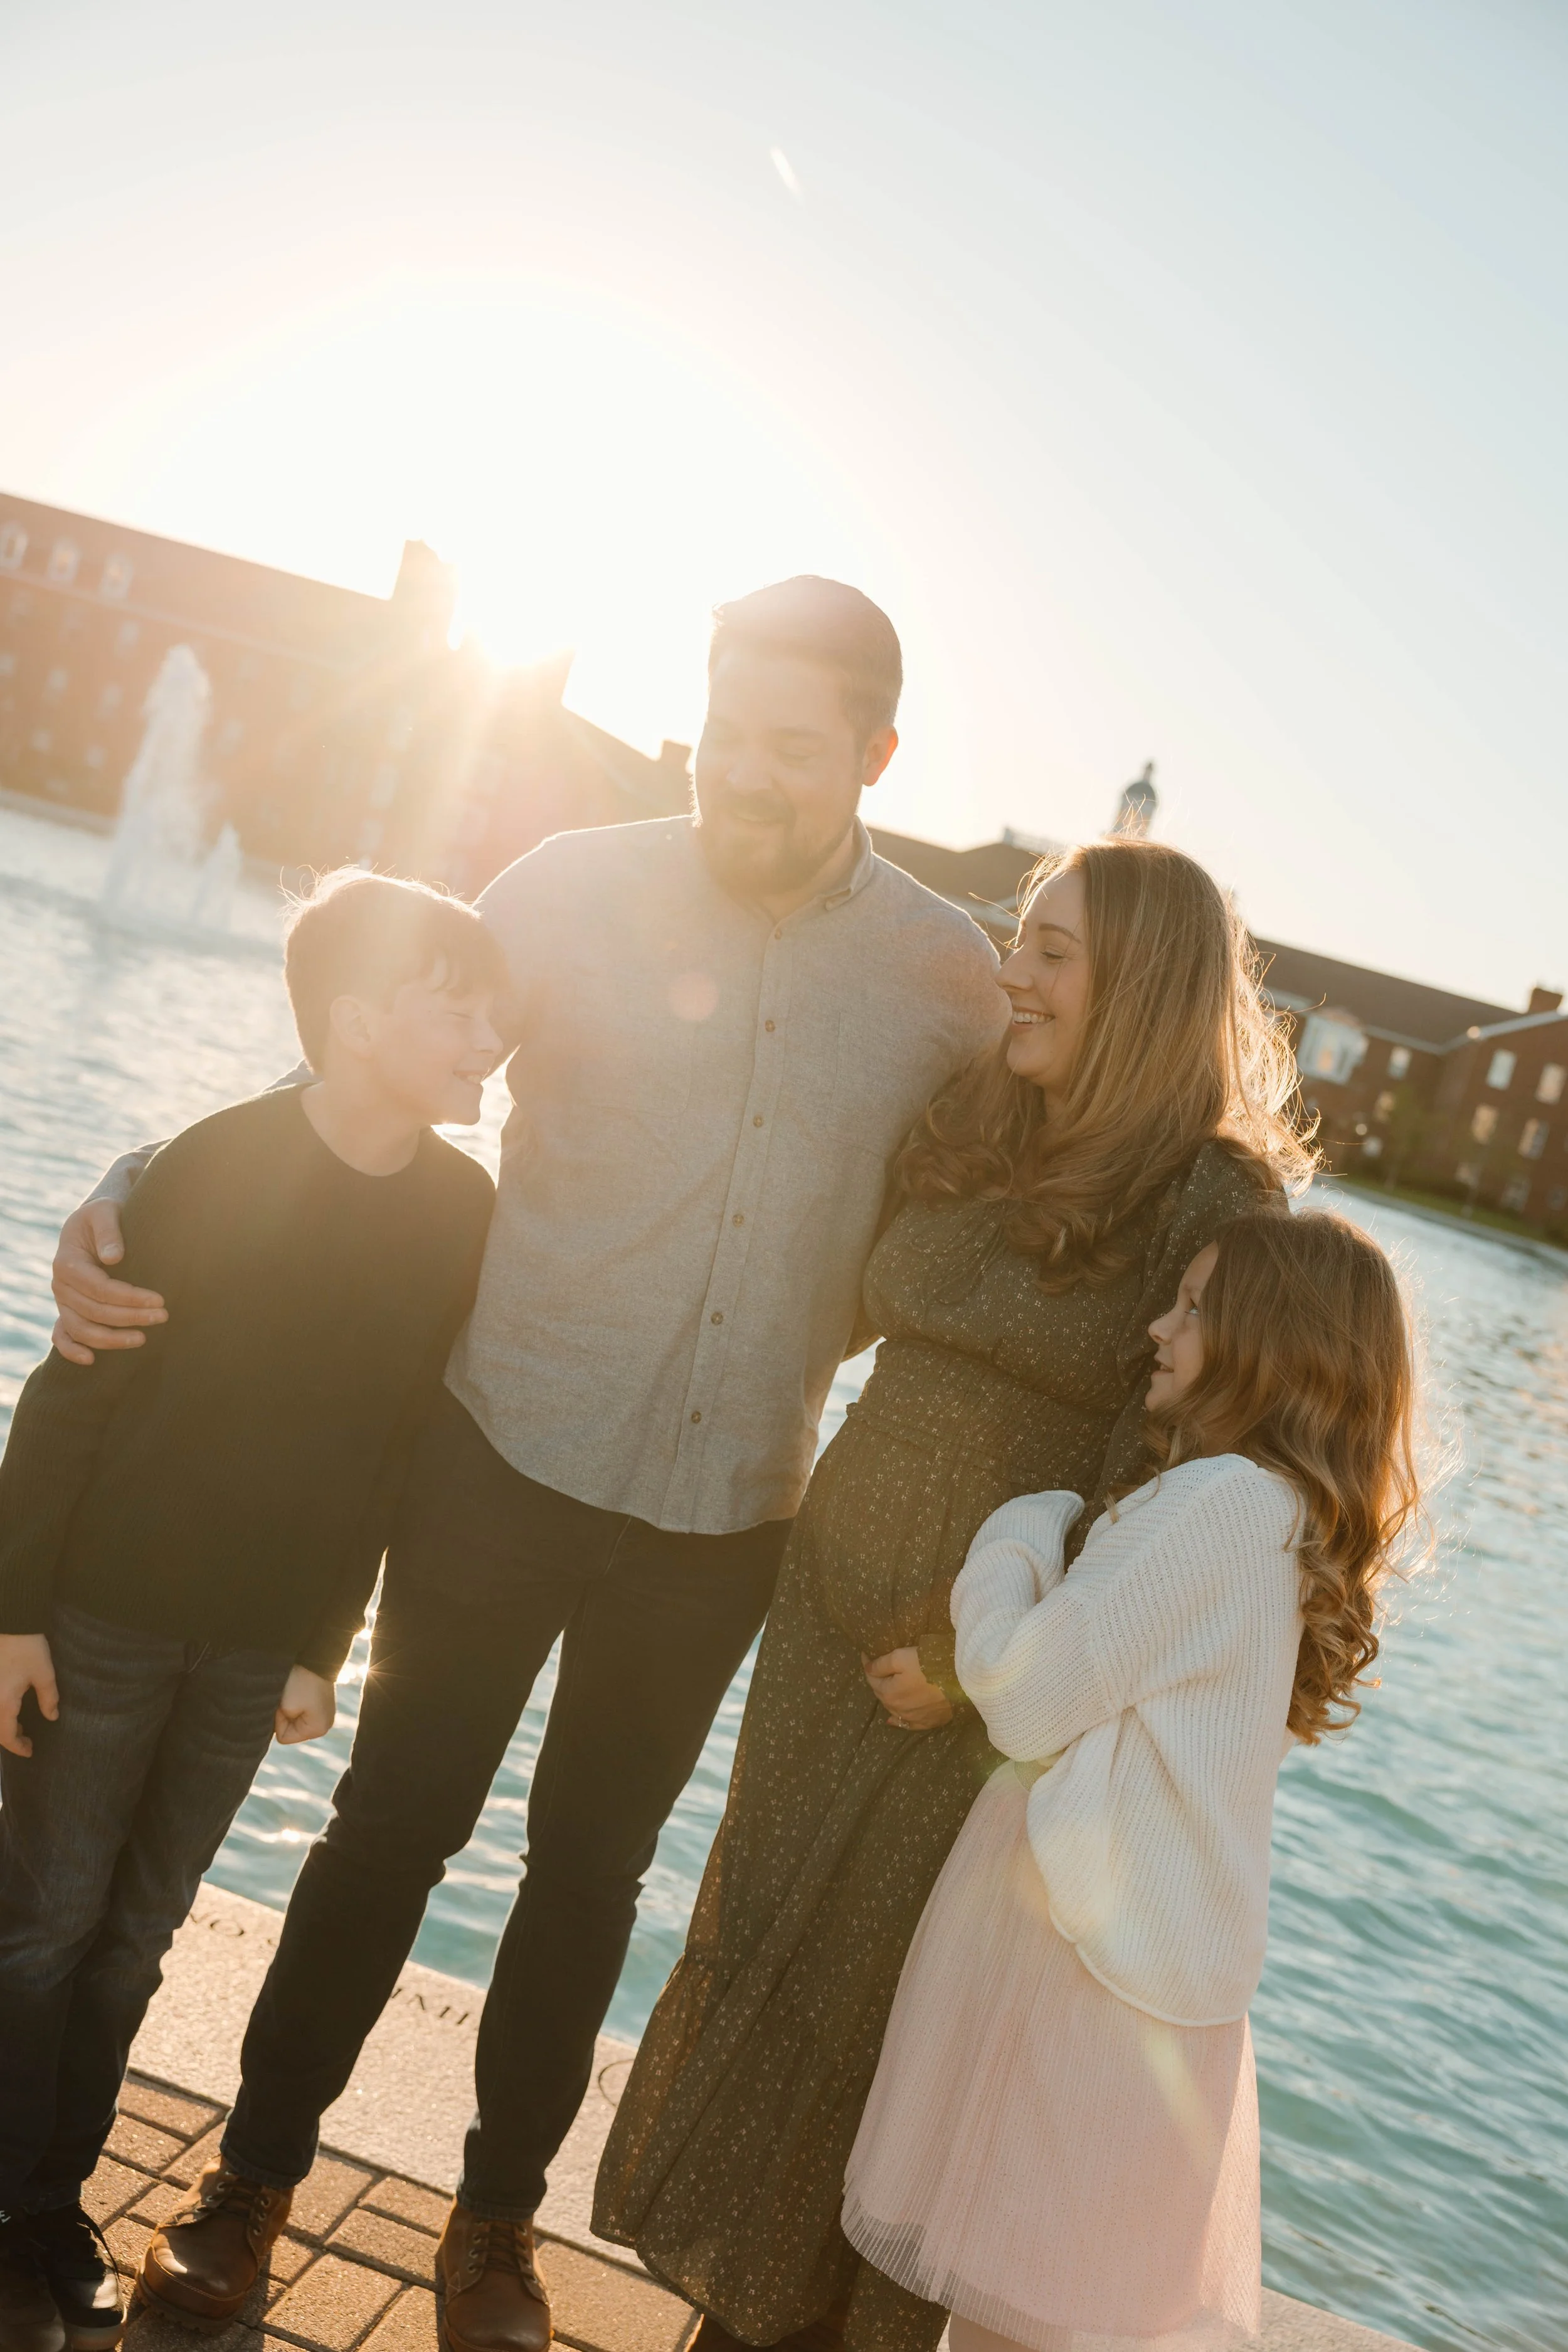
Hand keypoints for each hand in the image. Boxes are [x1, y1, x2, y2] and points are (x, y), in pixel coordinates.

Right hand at [0, 1634, 58, 1757]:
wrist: (9, 1622)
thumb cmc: (26, 1646)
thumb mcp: (44, 1673)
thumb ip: (49, 1698)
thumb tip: (52, 1717)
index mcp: (3, 1704)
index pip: (7, 1736)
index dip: (18, 1747)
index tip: (30, 1751)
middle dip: (10, 1738)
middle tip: (27, 1740)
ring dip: (3, 1725)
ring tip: (19, 1726)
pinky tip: (9, 1709)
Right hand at [51, 1201, 166, 1365]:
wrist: (92, 1224)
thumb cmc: (103, 1216)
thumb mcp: (106, 1212)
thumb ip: (109, 1231)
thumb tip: (113, 1258)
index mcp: (67, 1262)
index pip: (100, 1288)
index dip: (129, 1297)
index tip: (159, 1300)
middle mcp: (60, 1285)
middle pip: (94, 1311)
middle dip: (130, 1317)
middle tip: (163, 1317)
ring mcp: (62, 1301)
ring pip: (81, 1329)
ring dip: (110, 1339)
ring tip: (142, 1339)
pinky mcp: (67, 1311)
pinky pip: (62, 1335)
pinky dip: (71, 1350)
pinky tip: (91, 1360)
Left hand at [275, 1665, 335, 1744]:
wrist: (315, 1658)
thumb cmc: (299, 1683)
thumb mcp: (285, 1708)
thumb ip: (279, 1726)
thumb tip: (280, 1727)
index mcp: (317, 1730)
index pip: (284, 1737)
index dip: (279, 1720)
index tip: (286, 1703)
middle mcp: (325, 1725)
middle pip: (291, 1731)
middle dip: (285, 1716)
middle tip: (290, 1697)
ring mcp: (325, 1715)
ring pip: (295, 1720)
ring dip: (291, 1708)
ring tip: (296, 1693)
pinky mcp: (322, 1705)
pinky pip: (302, 1711)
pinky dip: (298, 1702)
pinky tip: (301, 1691)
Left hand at [862, 1646, 953, 1731]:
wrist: (960, 1681)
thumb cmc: (928, 1665)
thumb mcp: (901, 1657)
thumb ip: (881, 1664)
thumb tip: (867, 1669)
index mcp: (889, 1693)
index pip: (872, 1679)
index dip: (868, 1666)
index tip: (865, 1655)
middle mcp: (898, 1709)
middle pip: (882, 1694)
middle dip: (878, 1681)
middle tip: (878, 1669)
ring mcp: (913, 1718)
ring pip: (893, 1708)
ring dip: (888, 1698)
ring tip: (886, 1688)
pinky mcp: (928, 1722)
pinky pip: (908, 1724)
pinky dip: (899, 1720)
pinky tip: (893, 1720)